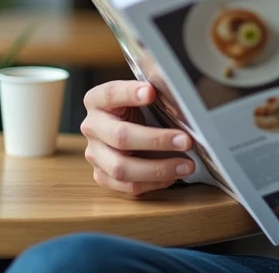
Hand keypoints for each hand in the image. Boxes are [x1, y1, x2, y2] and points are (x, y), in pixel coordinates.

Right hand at [79, 80, 194, 196]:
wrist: (125, 125)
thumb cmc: (138, 107)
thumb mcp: (142, 94)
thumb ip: (153, 93)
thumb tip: (181, 100)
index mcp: (97, 101)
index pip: (110, 94)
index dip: (129, 93)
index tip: (152, 92)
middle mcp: (92, 127)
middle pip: (120, 136)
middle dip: (156, 140)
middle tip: (186, 141)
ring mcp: (95, 154)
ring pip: (122, 168)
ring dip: (158, 169)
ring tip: (186, 165)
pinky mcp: (102, 175)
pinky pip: (127, 186)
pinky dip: (153, 183)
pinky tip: (173, 177)